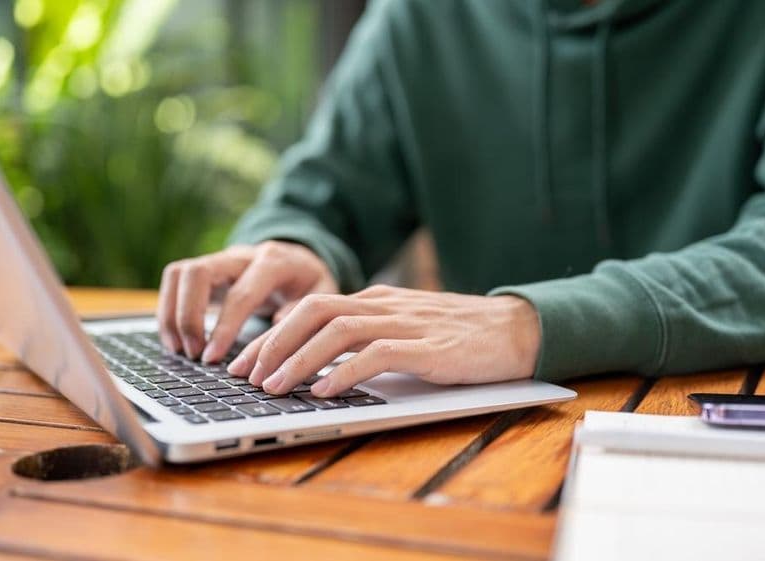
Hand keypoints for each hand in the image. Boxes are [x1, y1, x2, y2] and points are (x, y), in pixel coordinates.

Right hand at [157, 241, 338, 361]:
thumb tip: (277, 329)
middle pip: (198, 272)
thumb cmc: (310, 283)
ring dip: (172, 313)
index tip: (212, 358)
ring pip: (179, 273)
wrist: (301, 259)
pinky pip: (175, 281)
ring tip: (180, 350)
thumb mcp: (322, 295)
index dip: (224, 327)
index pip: (241, 293)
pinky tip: (176, 339)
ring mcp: (220, 259)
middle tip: (194, 354)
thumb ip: (302, 311)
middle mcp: (241, 255)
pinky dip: (168, 310)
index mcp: (274, 261)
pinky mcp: (205, 270)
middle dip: (189, 316)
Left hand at [226, 285, 540, 396]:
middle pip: (313, 311)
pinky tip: (322, 391)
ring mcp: (405, 323)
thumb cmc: (463, 335)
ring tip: (273, 386)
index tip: (247, 361)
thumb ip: (371, 336)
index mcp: (377, 300)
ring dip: (298, 359)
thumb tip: (325, 363)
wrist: (519, 328)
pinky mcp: (427, 347)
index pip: (312, 308)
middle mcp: (384, 306)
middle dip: (272, 343)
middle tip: (245, 375)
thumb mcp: (409, 327)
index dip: (273, 333)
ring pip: (336, 331)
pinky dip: (342, 373)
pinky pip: (374, 354)